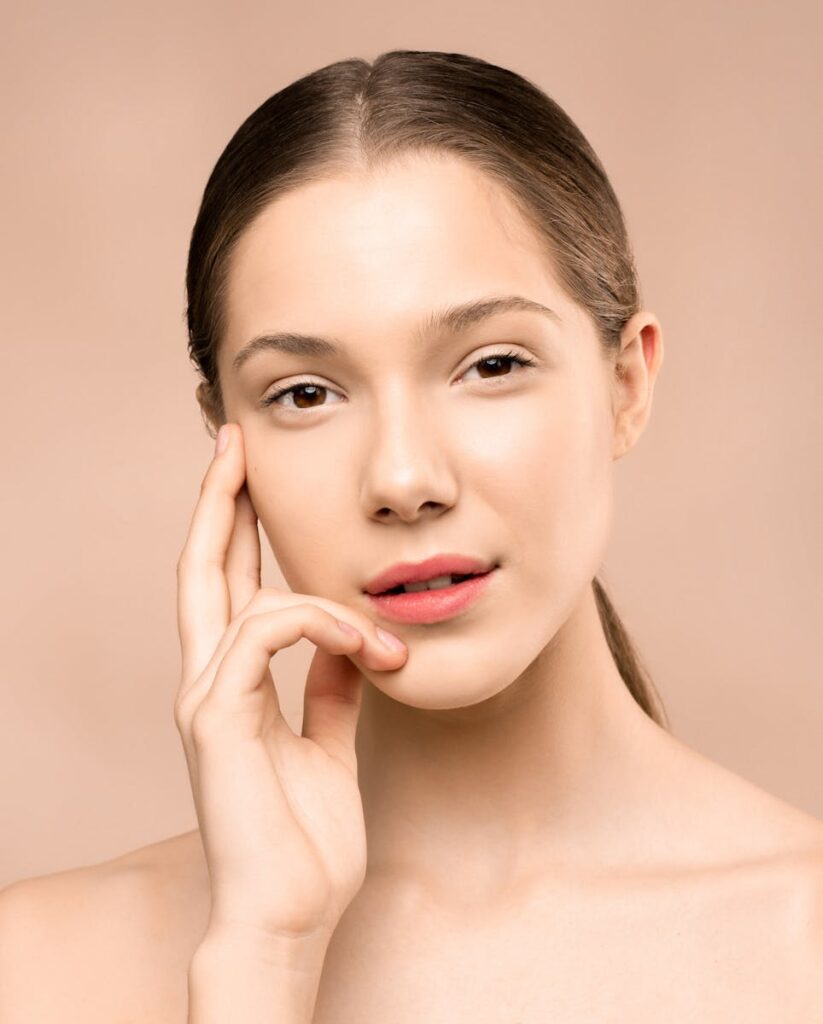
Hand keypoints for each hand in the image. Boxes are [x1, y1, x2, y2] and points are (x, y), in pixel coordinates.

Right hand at [174, 422, 407, 949]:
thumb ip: (331, 686)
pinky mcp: (216, 716)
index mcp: (233, 683)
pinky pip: (266, 632)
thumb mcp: (329, 740)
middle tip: (233, 443)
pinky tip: (367, 647)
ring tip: (383, 636)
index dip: (231, 528)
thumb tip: (350, 638)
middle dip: (218, 501)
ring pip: (240, 594)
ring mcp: (204, 696)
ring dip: (325, 599)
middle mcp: (207, 679)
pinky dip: (321, 625)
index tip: (249, 477)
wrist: (290, 912)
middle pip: (200, 567)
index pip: (223, 585)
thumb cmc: (305, 839)